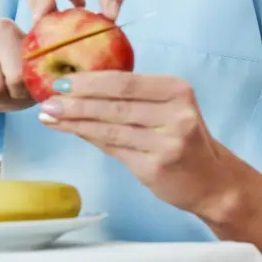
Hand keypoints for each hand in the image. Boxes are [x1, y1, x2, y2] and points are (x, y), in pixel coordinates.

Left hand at [38, 71, 244, 216]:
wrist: (213, 181)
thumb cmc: (183, 140)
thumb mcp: (169, 109)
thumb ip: (133, 98)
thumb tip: (81, 87)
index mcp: (177, 90)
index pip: (126, 82)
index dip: (90, 80)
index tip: (61, 80)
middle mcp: (176, 114)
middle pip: (115, 104)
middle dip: (76, 101)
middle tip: (48, 99)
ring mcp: (166, 142)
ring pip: (110, 127)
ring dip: (75, 121)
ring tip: (49, 116)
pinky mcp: (155, 167)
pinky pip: (113, 148)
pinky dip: (88, 138)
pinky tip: (70, 131)